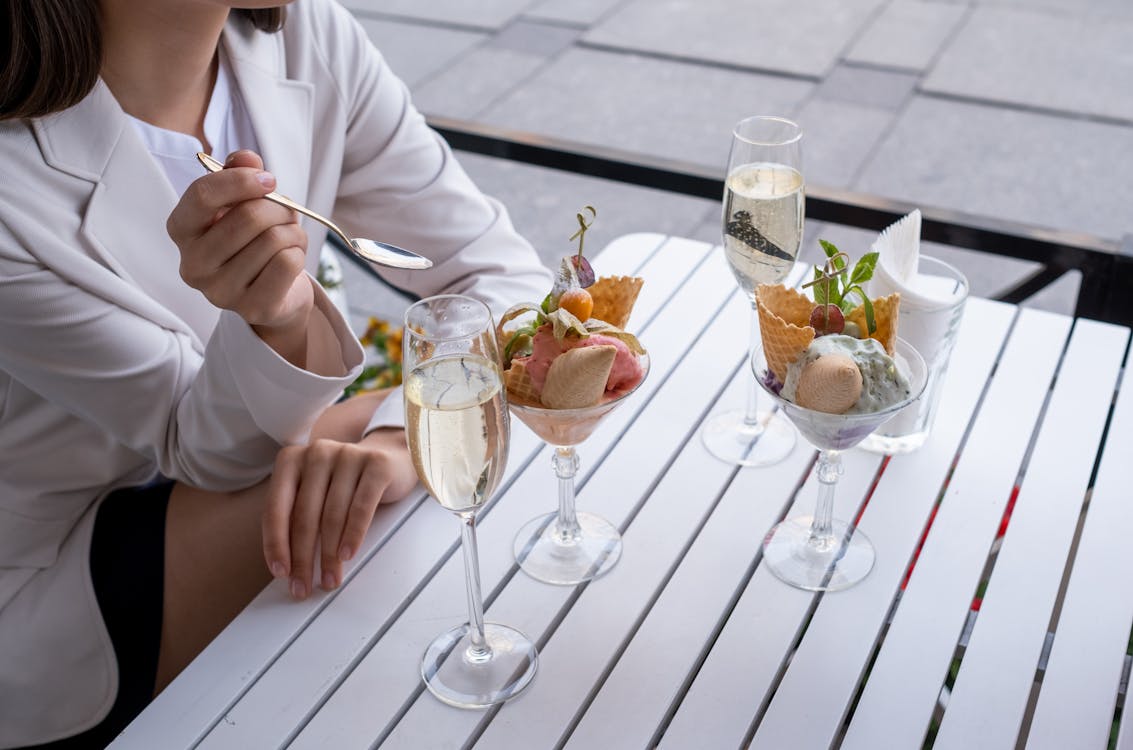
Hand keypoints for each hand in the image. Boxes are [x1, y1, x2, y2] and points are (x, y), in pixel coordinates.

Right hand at [166, 150, 313, 337]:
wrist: (275, 291)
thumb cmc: (253, 240)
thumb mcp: (243, 201)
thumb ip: (240, 173)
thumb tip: (246, 158)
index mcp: (182, 230)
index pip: (202, 195)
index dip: (241, 181)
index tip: (269, 180)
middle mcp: (193, 265)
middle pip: (248, 217)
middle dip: (279, 209)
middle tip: (286, 214)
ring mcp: (220, 292)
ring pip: (274, 240)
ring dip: (293, 233)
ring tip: (287, 240)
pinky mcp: (252, 308)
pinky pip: (288, 263)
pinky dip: (299, 254)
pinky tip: (291, 260)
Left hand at [262, 429, 417, 598]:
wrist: (390, 457)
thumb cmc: (345, 483)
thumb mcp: (314, 494)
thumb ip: (296, 517)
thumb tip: (286, 565)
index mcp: (291, 459)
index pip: (276, 508)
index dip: (276, 544)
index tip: (280, 572)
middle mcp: (317, 452)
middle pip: (305, 515)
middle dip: (303, 558)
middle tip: (304, 586)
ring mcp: (348, 455)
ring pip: (332, 515)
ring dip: (329, 555)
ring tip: (330, 578)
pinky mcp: (376, 464)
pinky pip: (361, 507)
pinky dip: (353, 535)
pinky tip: (347, 555)